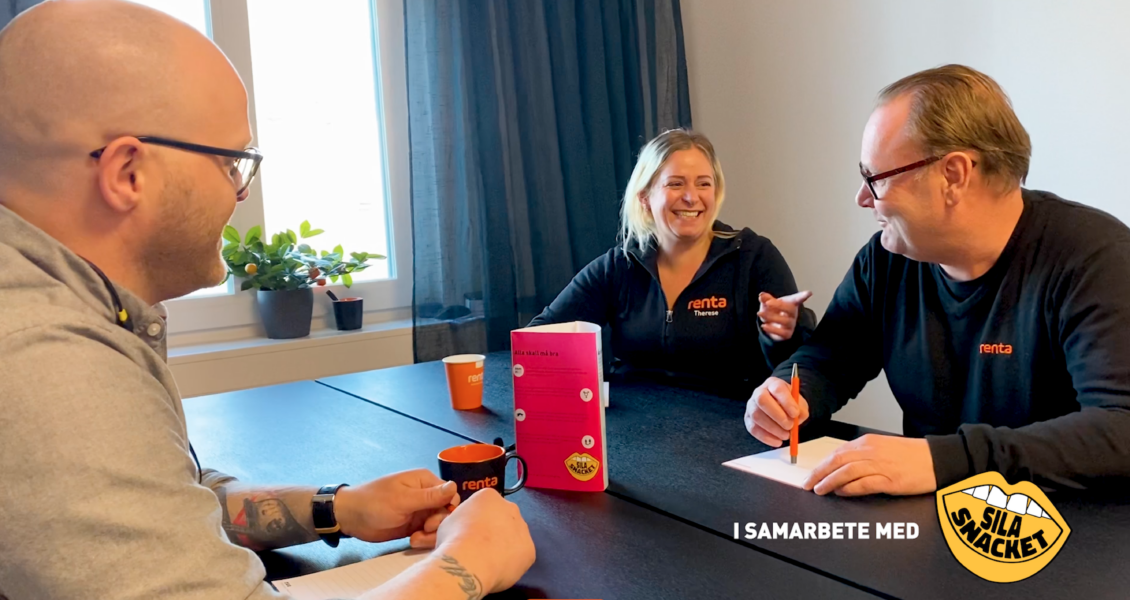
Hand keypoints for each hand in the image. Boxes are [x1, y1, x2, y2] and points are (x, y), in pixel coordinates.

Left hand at [335, 469, 459, 547]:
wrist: (351, 517)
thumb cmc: (375, 502)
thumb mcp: (403, 499)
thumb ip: (430, 496)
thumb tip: (455, 485)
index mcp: (425, 482)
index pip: (451, 495)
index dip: (447, 510)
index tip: (433, 521)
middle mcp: (426, 495)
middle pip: (447, 512)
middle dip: (438, 525)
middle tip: (424, 530)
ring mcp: (421, 511)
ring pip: (439, 525)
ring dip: (430, 535)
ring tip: (415, 539)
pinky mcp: (415, 525)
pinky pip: (429, 533)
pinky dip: (424, 539)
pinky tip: (412, 541)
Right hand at [434, 488, 534, 594]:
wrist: (470, 559)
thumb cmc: (454, 538)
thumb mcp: (449, 521)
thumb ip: (462, 519)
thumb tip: (464, 527)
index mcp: (489, 496)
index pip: (486, 504)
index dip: (477, 519)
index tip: (469, 531)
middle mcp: (511, 508)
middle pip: (504, 518)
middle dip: (495, 529)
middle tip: (481, 546)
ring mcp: (523, 529)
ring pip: (515, 536)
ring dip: (505, 545)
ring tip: (489, 560)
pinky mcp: (530, 550)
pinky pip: (520, 555)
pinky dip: (512, 562)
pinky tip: (498, 568)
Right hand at [745, 376, 808, 446]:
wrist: (781, 407)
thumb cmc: (790, 405)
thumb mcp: (799, 404)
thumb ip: (801, 410)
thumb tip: (796, 419)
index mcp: (773, 384)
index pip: (777, 389)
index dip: (786, 402)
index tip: (795, 414)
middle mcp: (759, 392)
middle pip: (762, 400)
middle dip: (777, 415)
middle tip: (789, 426)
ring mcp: (751, 405)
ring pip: (756, 416)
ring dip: (773, 429)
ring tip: (786, 435)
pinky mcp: (748, 419)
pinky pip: (753, 428)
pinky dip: (766, 437)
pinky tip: (777, 441)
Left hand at [758, 291, 812, 341]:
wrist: (770, 326)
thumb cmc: (773, 312)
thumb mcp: (767, 304)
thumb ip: (765, 299)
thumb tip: (762, 295)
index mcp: (790, 303)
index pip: (798, 299)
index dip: (803, 296)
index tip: (808, 293)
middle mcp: (792, 314)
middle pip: (791, 309)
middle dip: (779, 305)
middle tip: (767, 303)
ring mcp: (791, 324)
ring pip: (786, 321)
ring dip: (772, 317)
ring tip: (760, 313)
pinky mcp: (787, 334)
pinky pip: (782, 333)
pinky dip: (772, 329)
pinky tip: (764, 326)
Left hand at [803, 434, 936, 495]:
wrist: (937, 459)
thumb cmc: (911, 455)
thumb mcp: (883, 449)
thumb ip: (862, 456)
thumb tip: (842, 469)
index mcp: (867, 442)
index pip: (837, 453)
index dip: (821, 465)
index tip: (812, 474)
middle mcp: (870, 451)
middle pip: (836, 461)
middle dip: (819, 473)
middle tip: (808, 484)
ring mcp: (880, 465)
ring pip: (845, 472)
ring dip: (829, 482)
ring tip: (819, 490)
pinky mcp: (889, 480)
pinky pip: (863, 484)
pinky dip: (849, 488)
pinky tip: (840, 493)